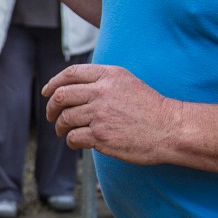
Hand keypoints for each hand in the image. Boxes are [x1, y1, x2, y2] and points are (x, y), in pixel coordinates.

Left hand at [42, 64, 183, 163]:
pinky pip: (74, 137)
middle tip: (52, 117)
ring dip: (60, 127)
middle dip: (52, 108)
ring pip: (65, 118)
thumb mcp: (127, 82)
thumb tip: (74, 86)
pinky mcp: (101, 136)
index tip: (47, 93)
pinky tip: (77, 143)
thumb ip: (103, 80)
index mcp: (109, 75)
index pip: (70, 74)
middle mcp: (102, 91)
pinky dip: (71, 141)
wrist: (171, 129)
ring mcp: (101, 114)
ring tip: (64, 131)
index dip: (53, 83)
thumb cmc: (150, 108)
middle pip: (61, 96)